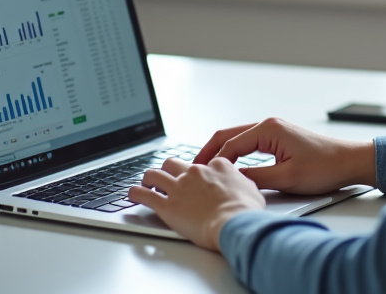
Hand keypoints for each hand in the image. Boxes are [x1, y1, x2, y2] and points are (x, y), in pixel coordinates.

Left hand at [127, 157, 264, 250]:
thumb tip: (241, 184)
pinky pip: (143, 195)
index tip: (196, 181)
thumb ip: (242, 183)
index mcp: (216, 166)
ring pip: (154, 174)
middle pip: (173, 163)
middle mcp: (195, 172)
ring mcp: (179, 187)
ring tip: (146, 184)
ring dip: (148, 179)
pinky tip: (132, 194)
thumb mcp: (253, 190)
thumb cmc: (245, 211)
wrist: (234, 223)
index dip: (197, 173)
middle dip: (168, 170)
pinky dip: (135, 193)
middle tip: (167, 179)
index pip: (202, 163)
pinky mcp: (167, 205)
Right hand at [194, 117, 375, 194]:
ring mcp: (274, 129)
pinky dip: (235, 153)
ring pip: (237, 139)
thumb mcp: (286, 178)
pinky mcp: (279, 138)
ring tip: (206, 169)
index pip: (229, 145)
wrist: (350, 161)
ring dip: (221, 152)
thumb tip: (232, 182)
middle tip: (192, 169)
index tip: (199, 177)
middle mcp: (269, 124)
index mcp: (268, 129)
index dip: (212, 162)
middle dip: (208, 152)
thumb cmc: (325, 167)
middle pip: (227, 136)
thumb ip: (256, 178)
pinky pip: (249, 143)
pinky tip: (229, 166)